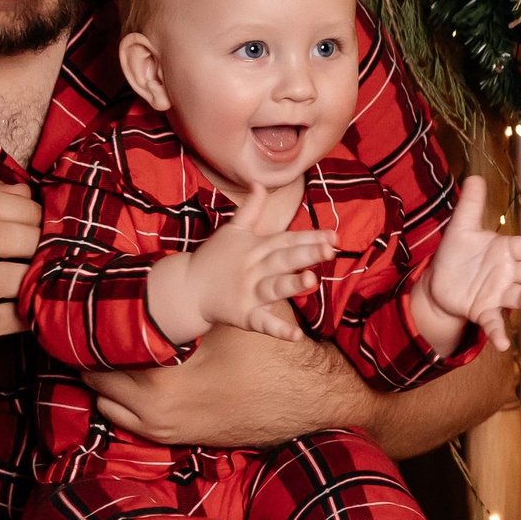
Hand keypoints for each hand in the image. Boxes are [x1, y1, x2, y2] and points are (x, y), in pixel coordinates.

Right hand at [0, 177, 39, 402]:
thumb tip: (23, 189)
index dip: (27, 208)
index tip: (46, 221)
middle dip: (36, 240)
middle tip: (55, 250)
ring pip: (2, 277)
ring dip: (36, 277)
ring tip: (50, 279)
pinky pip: (3, 318)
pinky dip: (29, 313)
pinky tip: (38, 310)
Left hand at [84, 326, 377, 448]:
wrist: (310, 403)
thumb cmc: (270, 358)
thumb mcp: (230, 319)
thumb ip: (192, 300)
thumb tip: (154, 272)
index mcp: (157, 382)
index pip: (101, 356)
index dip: (94, 330)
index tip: (90, 311)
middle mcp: (151, 413)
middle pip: (95, 380)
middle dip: (96, 354)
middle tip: (99, 326)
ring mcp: (163, 430)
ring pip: (108, 403)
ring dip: (108, 378)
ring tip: (117, 348)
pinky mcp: (177, 437)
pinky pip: (128, 419)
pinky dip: (125, 398)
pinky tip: (140, 372)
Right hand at [183, 185, 334, 340]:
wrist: (186, 288)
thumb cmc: (214, 258)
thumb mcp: (233, 230)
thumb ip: (251, 208)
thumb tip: (259, 183)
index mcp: (257, 247)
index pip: (287, 240)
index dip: (310, 237)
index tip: (334, 236)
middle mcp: (255, 268)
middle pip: (283, 259)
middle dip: (306, 254)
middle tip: (329, 251)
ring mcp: (248, 292)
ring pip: (273, 287)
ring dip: (292, 285)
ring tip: (312, 281)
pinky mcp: (243, 315)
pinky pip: (262, 323)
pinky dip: (278, 329)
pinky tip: (297, 336)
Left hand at [415, 176, 520, 351]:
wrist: (439, 281)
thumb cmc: (457, 253)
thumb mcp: (461, 227)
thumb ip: (470, 205)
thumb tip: (474, 177)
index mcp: (507, 250)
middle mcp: (509, 273)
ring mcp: (499, 294)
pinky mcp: (484, 311)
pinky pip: (494, 323)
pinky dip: (499, 334)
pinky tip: (503, 345)